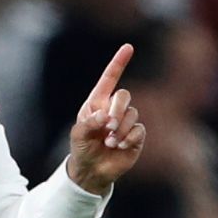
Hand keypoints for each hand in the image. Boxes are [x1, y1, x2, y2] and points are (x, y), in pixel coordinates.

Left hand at [67, 43, 146, 194]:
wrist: (93, 170)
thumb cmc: (82, 148)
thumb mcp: (78, 134)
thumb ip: (89, 122)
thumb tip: (106, 117)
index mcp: (98, 102)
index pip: (110, 78)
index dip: (119, 62)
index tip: (128, 47)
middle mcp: (114, 109)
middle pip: (124, 96)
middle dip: (117, 110)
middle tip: (107, 128)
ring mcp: (126, 122)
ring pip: (133, 114)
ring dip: (121, 129)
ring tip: (110, 143)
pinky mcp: (136, 136)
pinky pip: (139, 130)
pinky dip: (129, 139)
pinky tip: (120, 147)